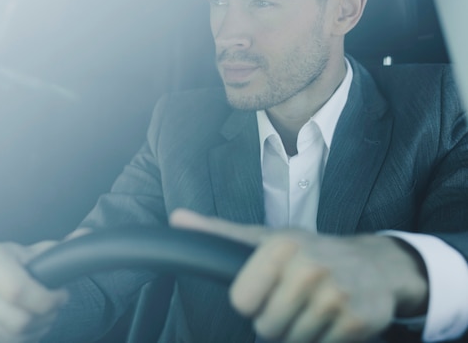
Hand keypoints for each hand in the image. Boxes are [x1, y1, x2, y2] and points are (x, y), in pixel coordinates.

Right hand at [0, 240, 67, 342]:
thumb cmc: (25, 267)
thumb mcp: (43, 253)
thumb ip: (66, 248)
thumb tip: (87, 235)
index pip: (19, 291)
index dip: (49, 300)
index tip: (60, 295)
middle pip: (18, 321)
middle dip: (45, 318)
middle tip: (51, 308)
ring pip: (11, 339)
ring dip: (34, 331)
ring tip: (37, 315)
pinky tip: (20, 328)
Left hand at [170, 209, 427, 342]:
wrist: (373, 265)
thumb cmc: (309, 251)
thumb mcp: (264, 238)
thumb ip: (219, 233)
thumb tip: (176, 218)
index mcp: (280, 247)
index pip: (241, 302)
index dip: (252, 301)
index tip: (268, 288)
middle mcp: (309, 267)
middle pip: (266, 327)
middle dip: (277, 320)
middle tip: (295, 299)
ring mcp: (334, 295)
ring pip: (291, 341)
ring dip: (300, 332)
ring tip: (313, 307)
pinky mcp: (355, 321)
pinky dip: (322, 341)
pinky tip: (331, 319)